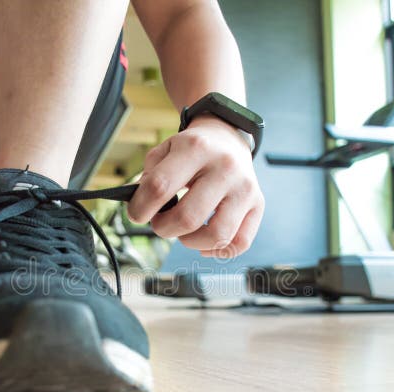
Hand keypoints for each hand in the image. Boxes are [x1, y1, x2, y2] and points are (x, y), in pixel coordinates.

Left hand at [127, 115, 263, 257]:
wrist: (228, 138)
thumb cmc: (192, 150)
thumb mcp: (165, 149)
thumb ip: (148, 177)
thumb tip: (138, 209)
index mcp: (196, 148)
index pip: (160, 187)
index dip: (140, 208)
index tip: (136, 214)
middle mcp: (225, 167)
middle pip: (187, 218)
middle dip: (163, 229)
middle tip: (159, 222)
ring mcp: (244, 188)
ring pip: (216, 236)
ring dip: (189, 242)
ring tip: (182, 231)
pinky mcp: (258, 204)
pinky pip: (239, 243)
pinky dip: (217, 250)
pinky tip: (203, 241)